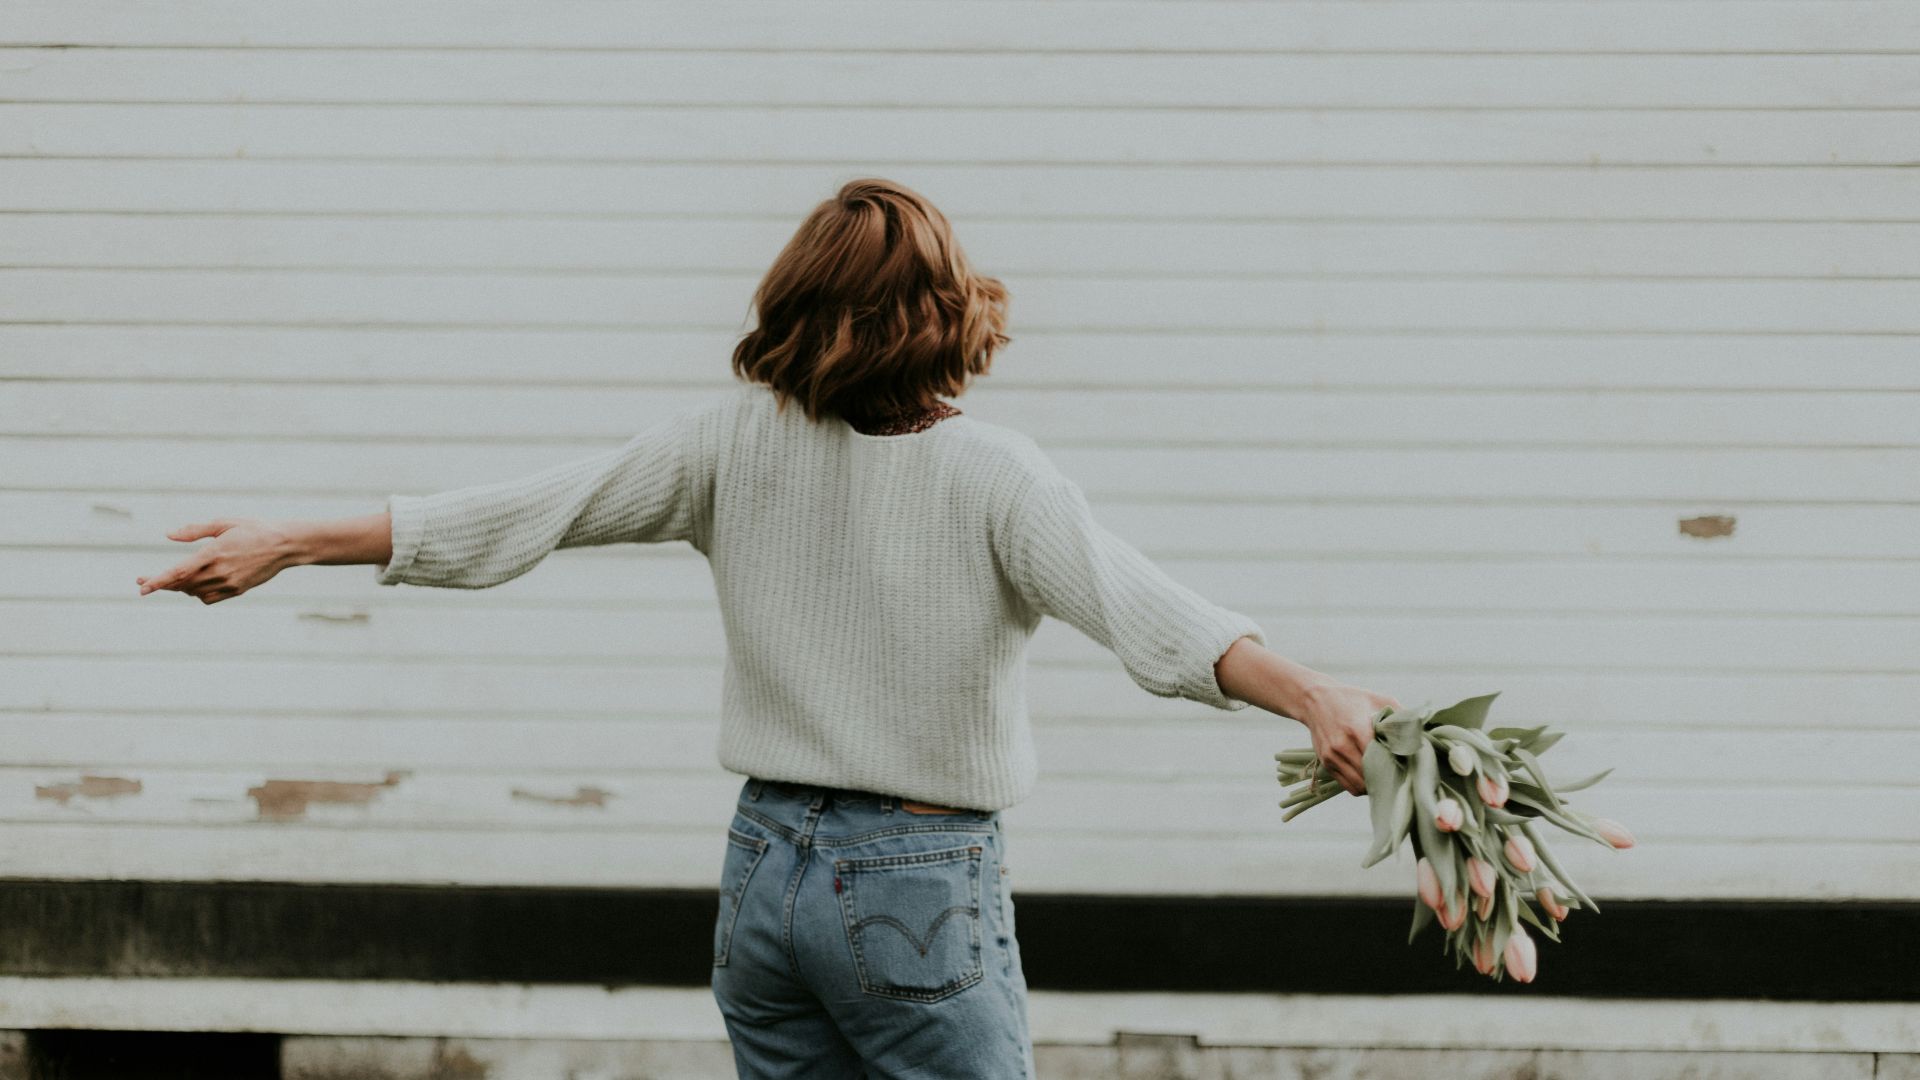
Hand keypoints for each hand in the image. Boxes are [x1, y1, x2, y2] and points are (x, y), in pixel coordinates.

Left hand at [137, 517, 296, 603]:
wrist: (285, 546)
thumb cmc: (254, 530)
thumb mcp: (224, 523)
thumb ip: (195, 530)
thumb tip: (168, 535)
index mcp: (215, 553)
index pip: (179, 571)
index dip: (158, 581)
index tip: (141, 587)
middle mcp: (220, 571)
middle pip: (182, 584)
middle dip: (161, 584)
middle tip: (144, 581)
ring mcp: (229, 583)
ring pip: (193, 592)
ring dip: (179, 588)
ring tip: (174, 579)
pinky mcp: (236, 590)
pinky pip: (208, 598)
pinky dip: (196, 593)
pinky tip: (195, 584)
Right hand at [1298, 681, 1401, 795]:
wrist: (1314, 699)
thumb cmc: (1351, 698)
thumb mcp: (1378, 700)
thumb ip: (1401, 716)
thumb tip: (1422, 734)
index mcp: (1357, 729)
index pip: (1380, 760)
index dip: (1396, 767)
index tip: (1407, 767)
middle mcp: (1342, 746)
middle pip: (1371, 777)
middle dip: (1387, 780)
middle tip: (1400, 776)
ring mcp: (1332, 757)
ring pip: (1359, 786)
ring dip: (1374, 786)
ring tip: (1385, 779)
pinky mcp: (1326, 763)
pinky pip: (1348, 786)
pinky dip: (1361, 786)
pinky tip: (1370, 777)